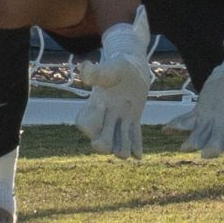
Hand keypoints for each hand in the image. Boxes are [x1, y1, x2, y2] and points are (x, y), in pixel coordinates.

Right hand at [76, 6, 151, 157]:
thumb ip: (97, 71)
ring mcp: (119, 118)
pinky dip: (136, 146)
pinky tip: (139, 156)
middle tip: (107, 148)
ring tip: (126, 154)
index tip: (99, 119)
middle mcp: (106, 114)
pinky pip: (134, 135)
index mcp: (96, 104)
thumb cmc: (119, 66)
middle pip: (100, 137)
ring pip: (118, 139)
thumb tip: (84, 66)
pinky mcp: (133, 119)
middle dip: (103, 144)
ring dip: (121, 148)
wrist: (133, 66)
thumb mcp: (111, 67)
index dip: (90, 125)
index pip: (86, 122)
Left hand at [165, 22, 223, 157]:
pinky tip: (167, 128)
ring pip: (201, 136)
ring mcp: (210, 123)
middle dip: (212, 148)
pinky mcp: (198, 115)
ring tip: (185, 146)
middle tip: (206, 153)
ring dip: (193, 141)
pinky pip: (186, 122)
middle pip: (219, 142)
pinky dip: (177, 125)